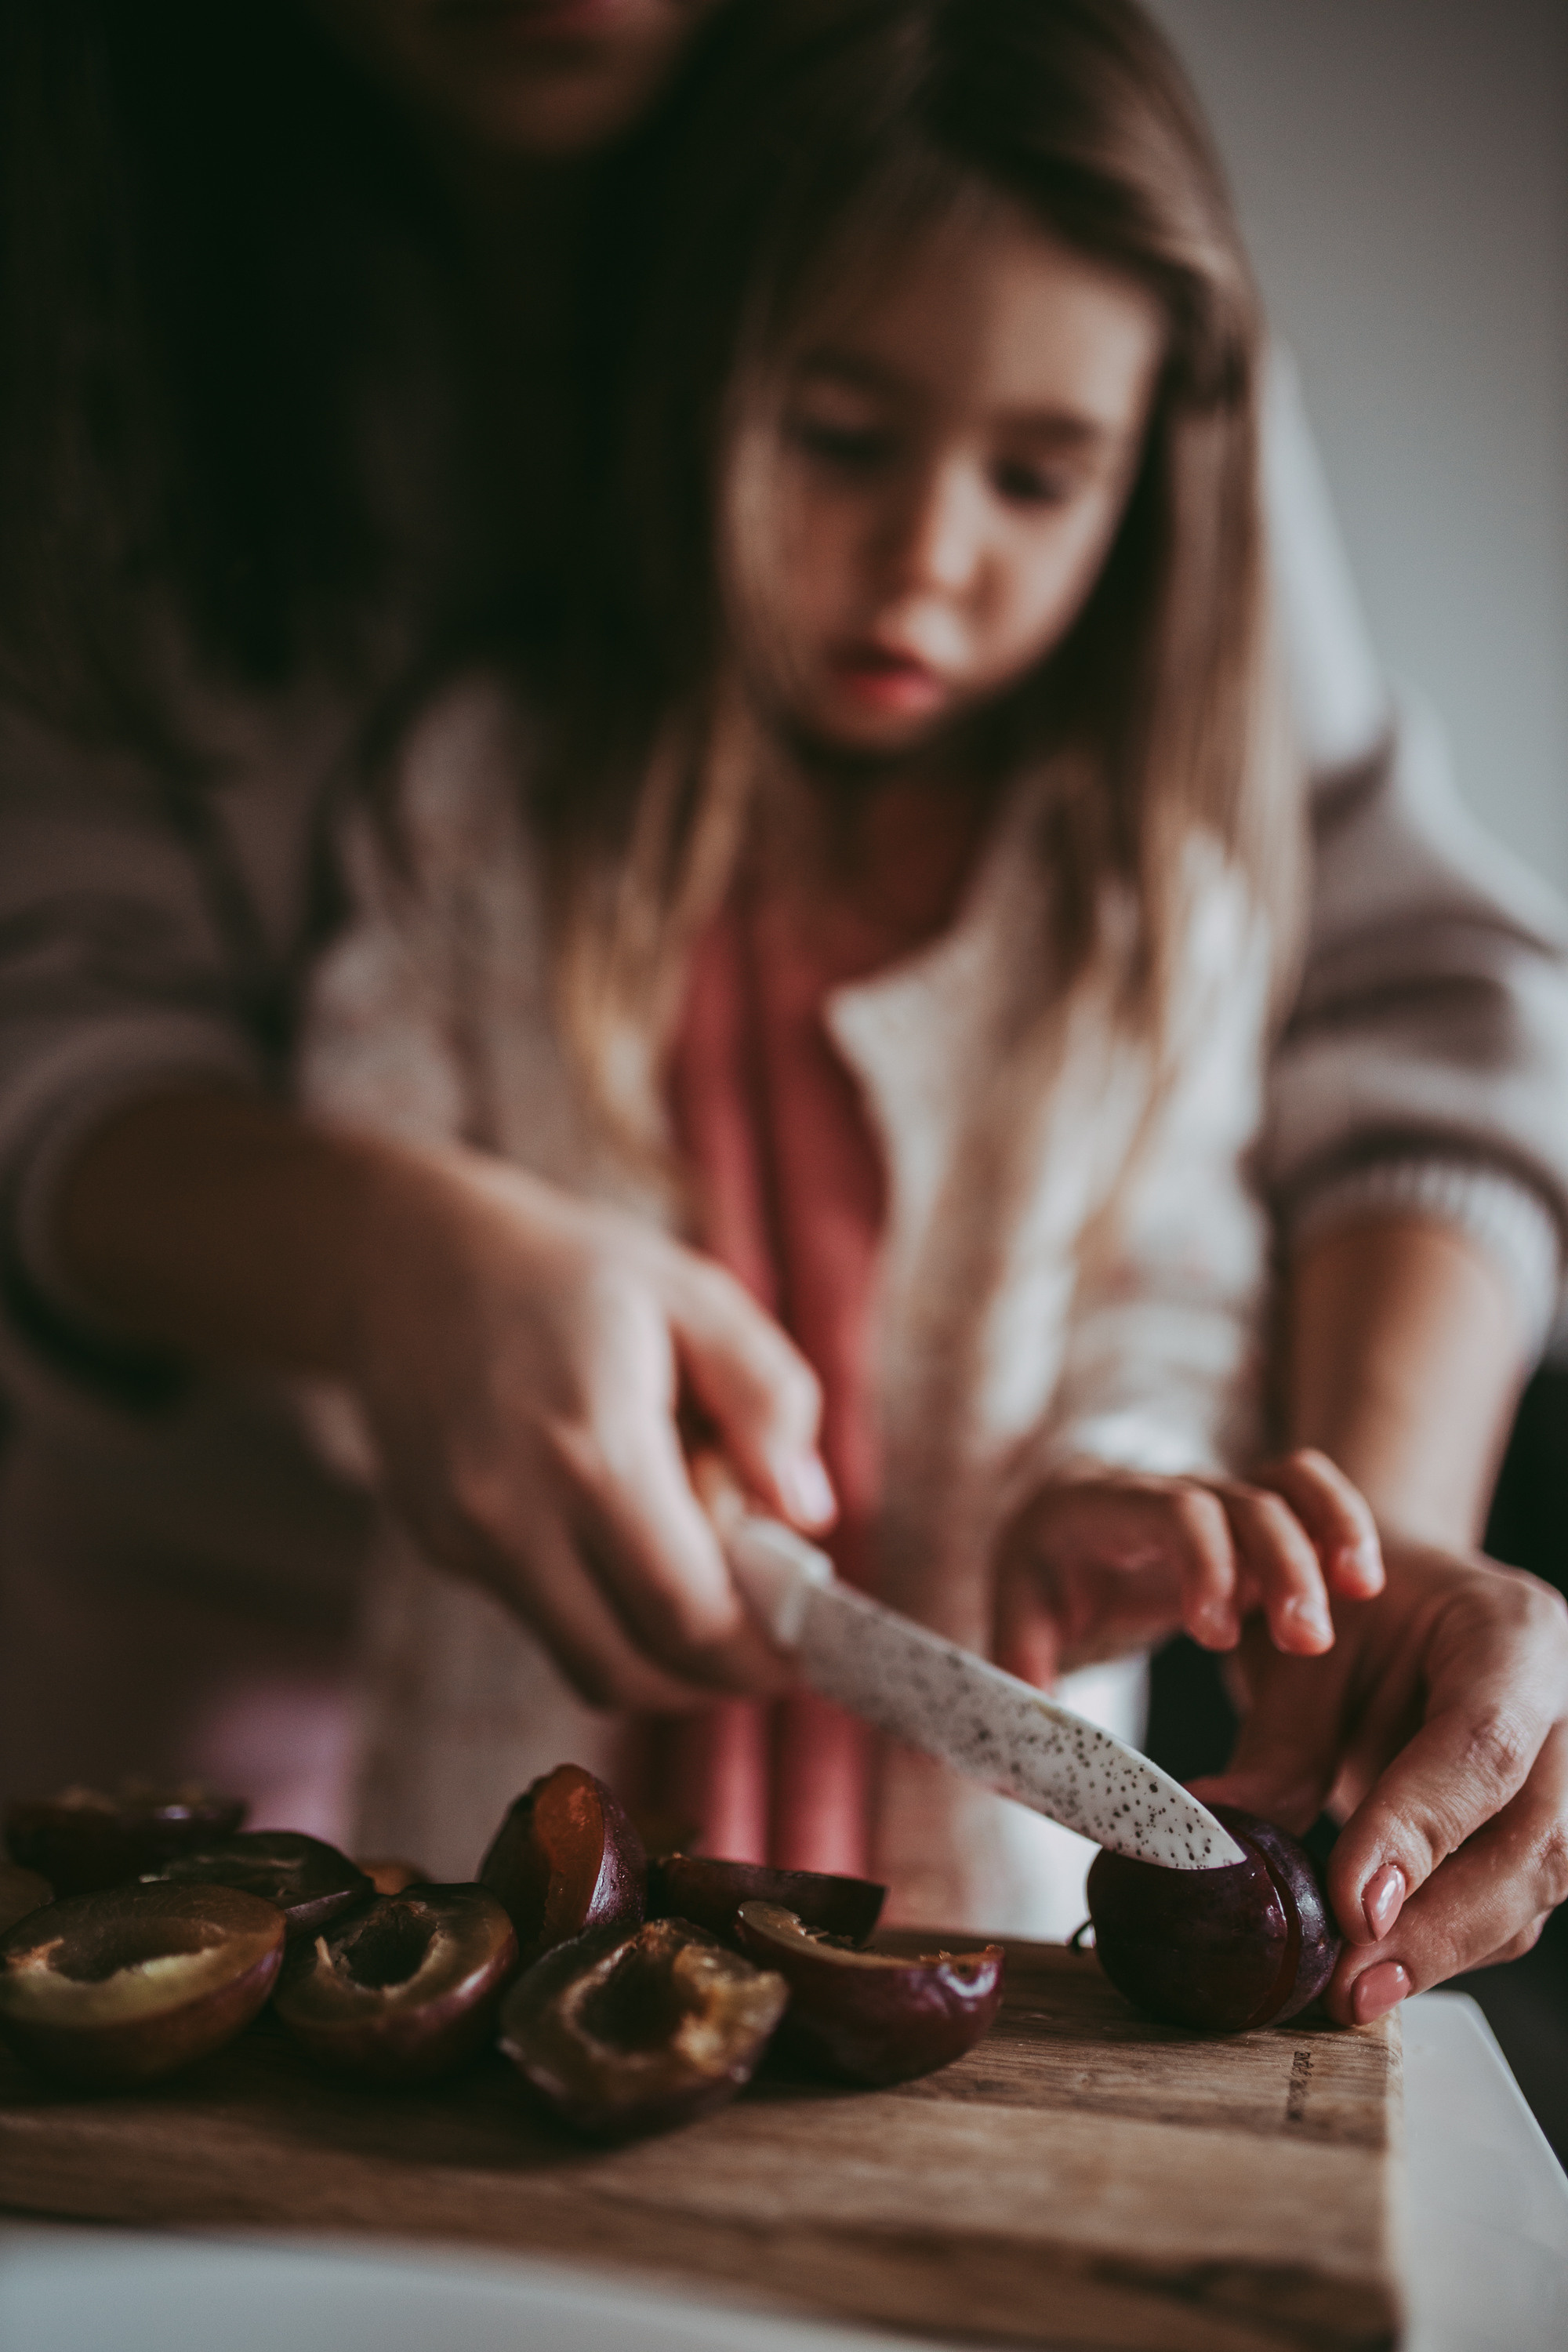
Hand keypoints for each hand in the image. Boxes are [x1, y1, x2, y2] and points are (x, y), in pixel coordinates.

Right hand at [346, 1141, 832, 1710]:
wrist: (403, 1257)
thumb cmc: (568, 1271)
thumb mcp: (693, 1296)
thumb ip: (768, 1399)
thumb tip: (807, 1515)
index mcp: (593, 1445)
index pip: (689, 1614)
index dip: (759, 1658)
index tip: (805, 1652)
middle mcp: (513, 1510)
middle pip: (631, 1672)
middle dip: (712, 1680)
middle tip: (764, 1642)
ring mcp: (464, 1538)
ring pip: (582, 1663)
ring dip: (656, 1651)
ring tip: (695, 1568)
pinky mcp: (439, 1548)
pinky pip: (541, 1617)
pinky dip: (600, 1608)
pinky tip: (613, 1525)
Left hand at [993, 1450, 1384, 1684]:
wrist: (1064, 1520)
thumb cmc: (1045, 1572)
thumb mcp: (1018, 1615)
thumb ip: (1020, 1671)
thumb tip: (1019, 1762)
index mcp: (1101, 1510)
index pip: (1170, 1514)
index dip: (1205, 1563)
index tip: (1218, 1635)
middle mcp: (1166, 1493)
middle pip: (1242, 1500)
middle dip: (1283, 1563)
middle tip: (1310, 1641)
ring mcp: (1216, 1499)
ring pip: (1282, 1491)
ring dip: (1327, 1535)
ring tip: (1360, 1594)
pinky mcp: (1251, 1516)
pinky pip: (1305, 1492)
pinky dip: (1339, 1519)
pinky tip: (1364, 1578)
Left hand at [1196, 1536, 1567, 2023]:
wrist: (1390, 1587)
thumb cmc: (1348, 1605)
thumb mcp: (1304, 1654)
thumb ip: (1278, 1747)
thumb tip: (1225, 1836)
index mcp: (1512, 1632)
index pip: (1481, 1744)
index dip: (1421, 1831)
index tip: (1353, 1905)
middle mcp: (1565, 1702)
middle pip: (1535, 1837)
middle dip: (1439, 1924)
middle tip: (1350, 1983)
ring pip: (1536, 1883)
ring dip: (1444, 1949)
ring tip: (1355, 1993)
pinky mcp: (1550, 1824)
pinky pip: (1515, 1900)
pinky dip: (1446, 1942)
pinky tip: (1382, 1971)